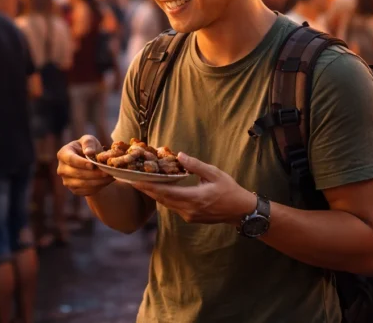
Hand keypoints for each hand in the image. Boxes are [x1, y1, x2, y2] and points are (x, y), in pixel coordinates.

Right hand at [57, 135, 114, 195]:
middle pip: (77, 173)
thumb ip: (88, 144)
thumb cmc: (88, 148)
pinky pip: (86, 191)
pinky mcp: (74, 190)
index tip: (93, 165)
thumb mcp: (89, 140)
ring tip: (109, 176)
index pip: (71, 160)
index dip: (81, 163)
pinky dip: (98, 187)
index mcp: (63, 154)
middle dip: (93, 173)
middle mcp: (62, 169)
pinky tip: (106, 181)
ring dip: (98, 181)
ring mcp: (67, 181)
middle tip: (107, 172)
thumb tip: (89, 152)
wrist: (90, 161)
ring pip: (82, 184)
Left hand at [130, 153, 255, 224]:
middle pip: (161, 199)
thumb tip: (179, 155)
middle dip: (146, 189)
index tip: (134, 180)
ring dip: (154, 194)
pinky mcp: (190, 218)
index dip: (148, 187)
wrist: (240, 211)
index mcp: (194, 198)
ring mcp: (188, 216)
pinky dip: (164, 198)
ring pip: (166, 204)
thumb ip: (195, 165)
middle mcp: (188, 210)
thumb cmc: (229, 190)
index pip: (165, 192)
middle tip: (132, 180)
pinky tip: (159, 189)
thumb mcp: (214, 174)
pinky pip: (173, 207)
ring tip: (142, 183)